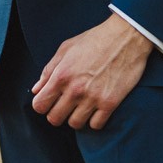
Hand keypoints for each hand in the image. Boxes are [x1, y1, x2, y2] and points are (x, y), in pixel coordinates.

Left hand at [31, 13, 152, 130]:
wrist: (126, 37)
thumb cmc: (95, 40)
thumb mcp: (66, 49)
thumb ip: (49, 70)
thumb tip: (37, 89)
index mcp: (61, 75)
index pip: (39, 105)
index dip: (42, 105)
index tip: (49, 102)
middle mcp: (75, 89)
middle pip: (55, 119)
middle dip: (57, 114)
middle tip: (65, 106)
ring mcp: (93, 98)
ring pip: (75, 124)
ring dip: (76, 118)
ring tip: (81, 107)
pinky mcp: (110, 103)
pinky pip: (96, 125)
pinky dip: (94, 120)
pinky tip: (96, 109)